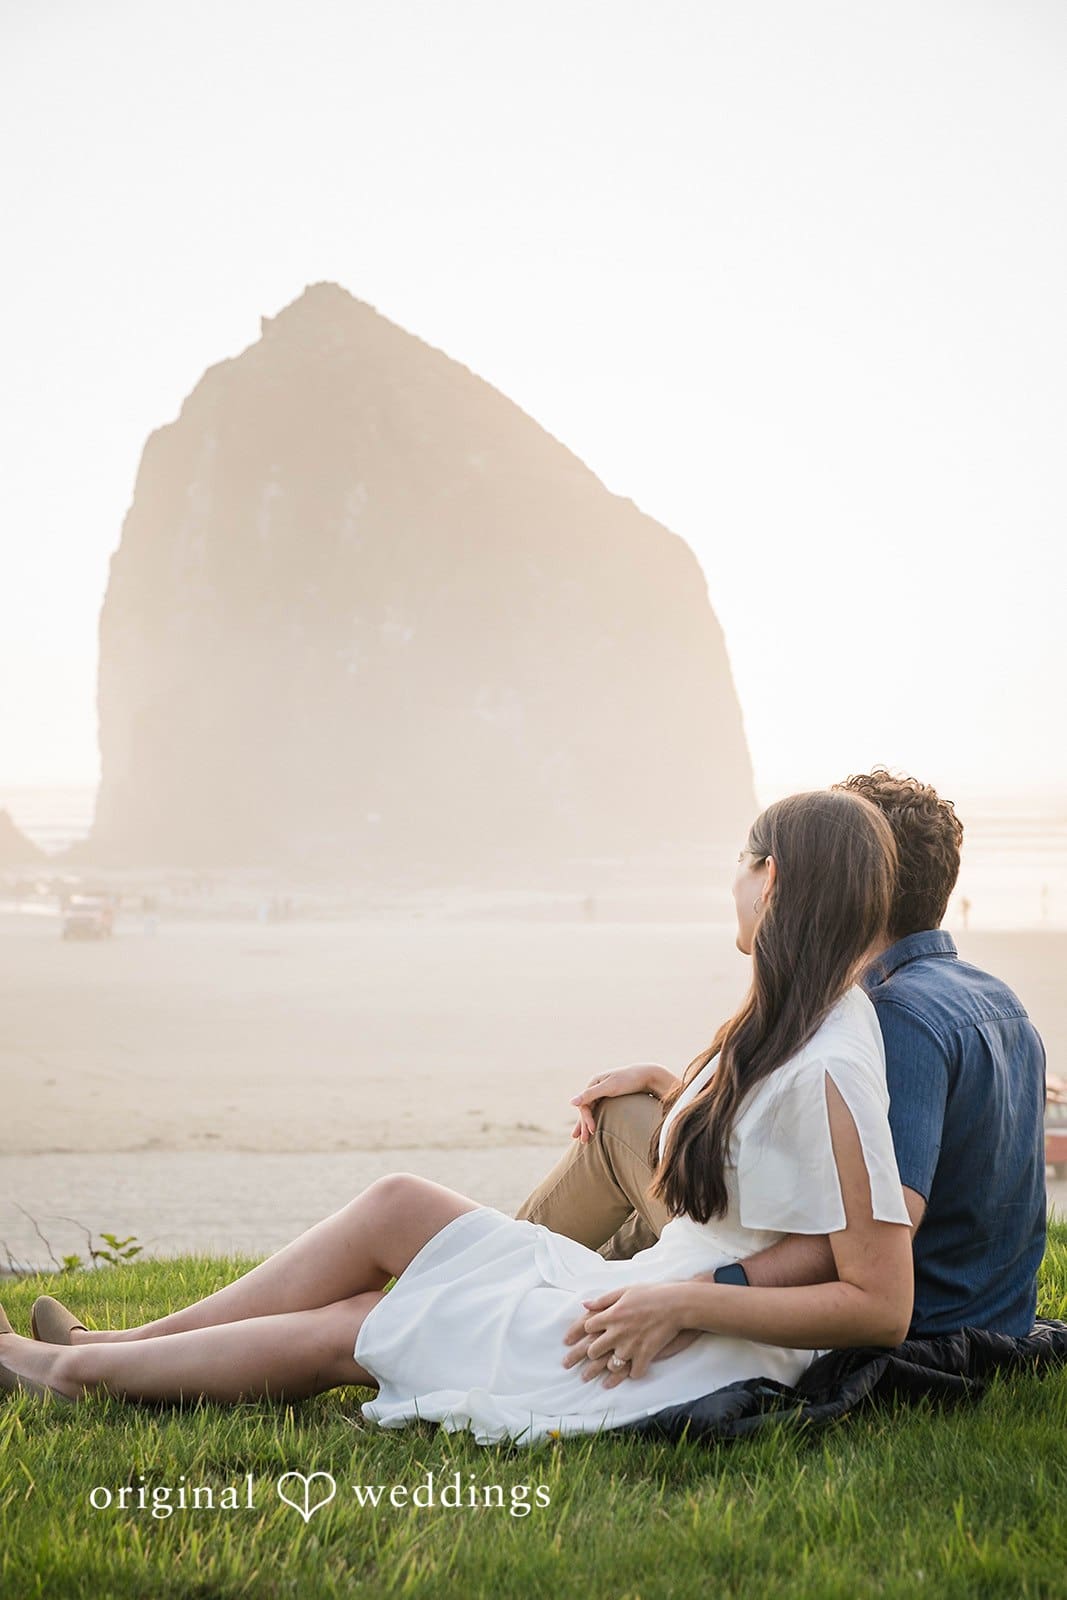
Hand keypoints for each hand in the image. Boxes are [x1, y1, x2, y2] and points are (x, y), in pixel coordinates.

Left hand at [561, 1284, 695, 1384]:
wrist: (676, 1304)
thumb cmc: (651, 1294)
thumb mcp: (625, 1291)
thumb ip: (603, 1300)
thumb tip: (584, 1305)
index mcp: (611, 1314)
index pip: (587, 1327)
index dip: (578, 1333)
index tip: (569, 1340)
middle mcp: (617, 1332)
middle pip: (593, 1349)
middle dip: (584, 1356)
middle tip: (572, 1364)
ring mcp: (631, 1345)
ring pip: (610, 1364)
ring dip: (602, 1370)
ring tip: (591, 1377)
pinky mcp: (645, 1355)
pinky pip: (633, 1372)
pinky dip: (630, 1375)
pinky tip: (627, 1376)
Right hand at [569, 1064, 676, 1142]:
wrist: (648, 1075)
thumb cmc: (629, 1080)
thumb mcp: (609, 1087)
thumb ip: (590, 1094)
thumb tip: (571, 1102)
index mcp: (594, 1082)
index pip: (584, 1105)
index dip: (586, 1119)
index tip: (592, 1131)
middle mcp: (597, 1087)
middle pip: (586, 1109)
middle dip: (583, 1125)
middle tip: (583, 1142)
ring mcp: (604, 1092)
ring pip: (592, 1111)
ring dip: (587, 1125)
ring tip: (583, 1139)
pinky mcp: (612, 1097)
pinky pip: (600, 1110)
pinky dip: (596, 1120)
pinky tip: (594, 1128)